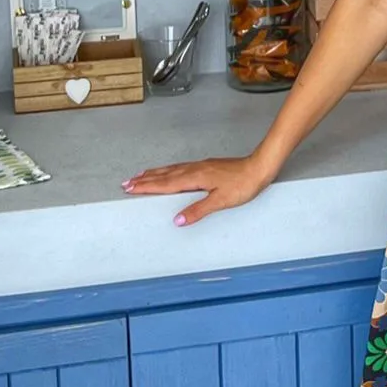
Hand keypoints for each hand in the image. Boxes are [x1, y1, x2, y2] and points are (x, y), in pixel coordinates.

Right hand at [123, 156, 274, 225]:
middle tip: (127, 183)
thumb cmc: (243, 184)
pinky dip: (169, 170)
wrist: (259, 167)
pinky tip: (169, 172)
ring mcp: (200, 166)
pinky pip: (180, 168)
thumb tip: (177, 220)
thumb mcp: (221, 201)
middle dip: (144, 180)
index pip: (165, 184)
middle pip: (164, 175)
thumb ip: (198, 210)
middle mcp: (194, 169)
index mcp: (194, 177)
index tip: (130, 188)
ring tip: (141, 176)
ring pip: (171, 170)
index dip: (147, 187)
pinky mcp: (207, 166)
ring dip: (154, 174)